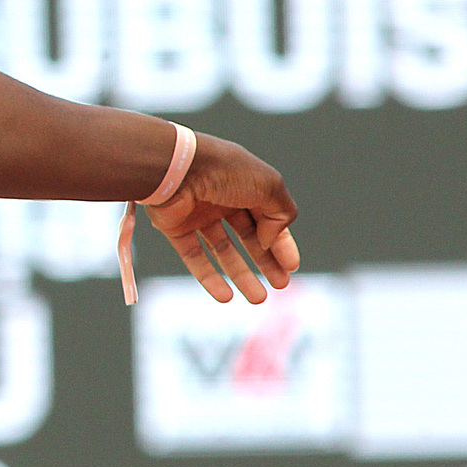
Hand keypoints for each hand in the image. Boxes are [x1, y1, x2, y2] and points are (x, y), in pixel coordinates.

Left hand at [142, 132, 300, 304]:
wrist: (176, 168)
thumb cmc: (224, 171)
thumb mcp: (269, 187)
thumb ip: (281, 214)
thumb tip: (269, 241)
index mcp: (244, 183)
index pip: (269, 217)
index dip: (282, 242)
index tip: (291, 267)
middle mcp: (221, 198)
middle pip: (247, 236)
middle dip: (265, 261)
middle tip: (280, 286)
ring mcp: (197, 213)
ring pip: (222, 250)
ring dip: (240, 275)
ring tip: (258, 298)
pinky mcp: (175, 227)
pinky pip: (194, 256)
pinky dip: (209, 278)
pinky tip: (226, 297)